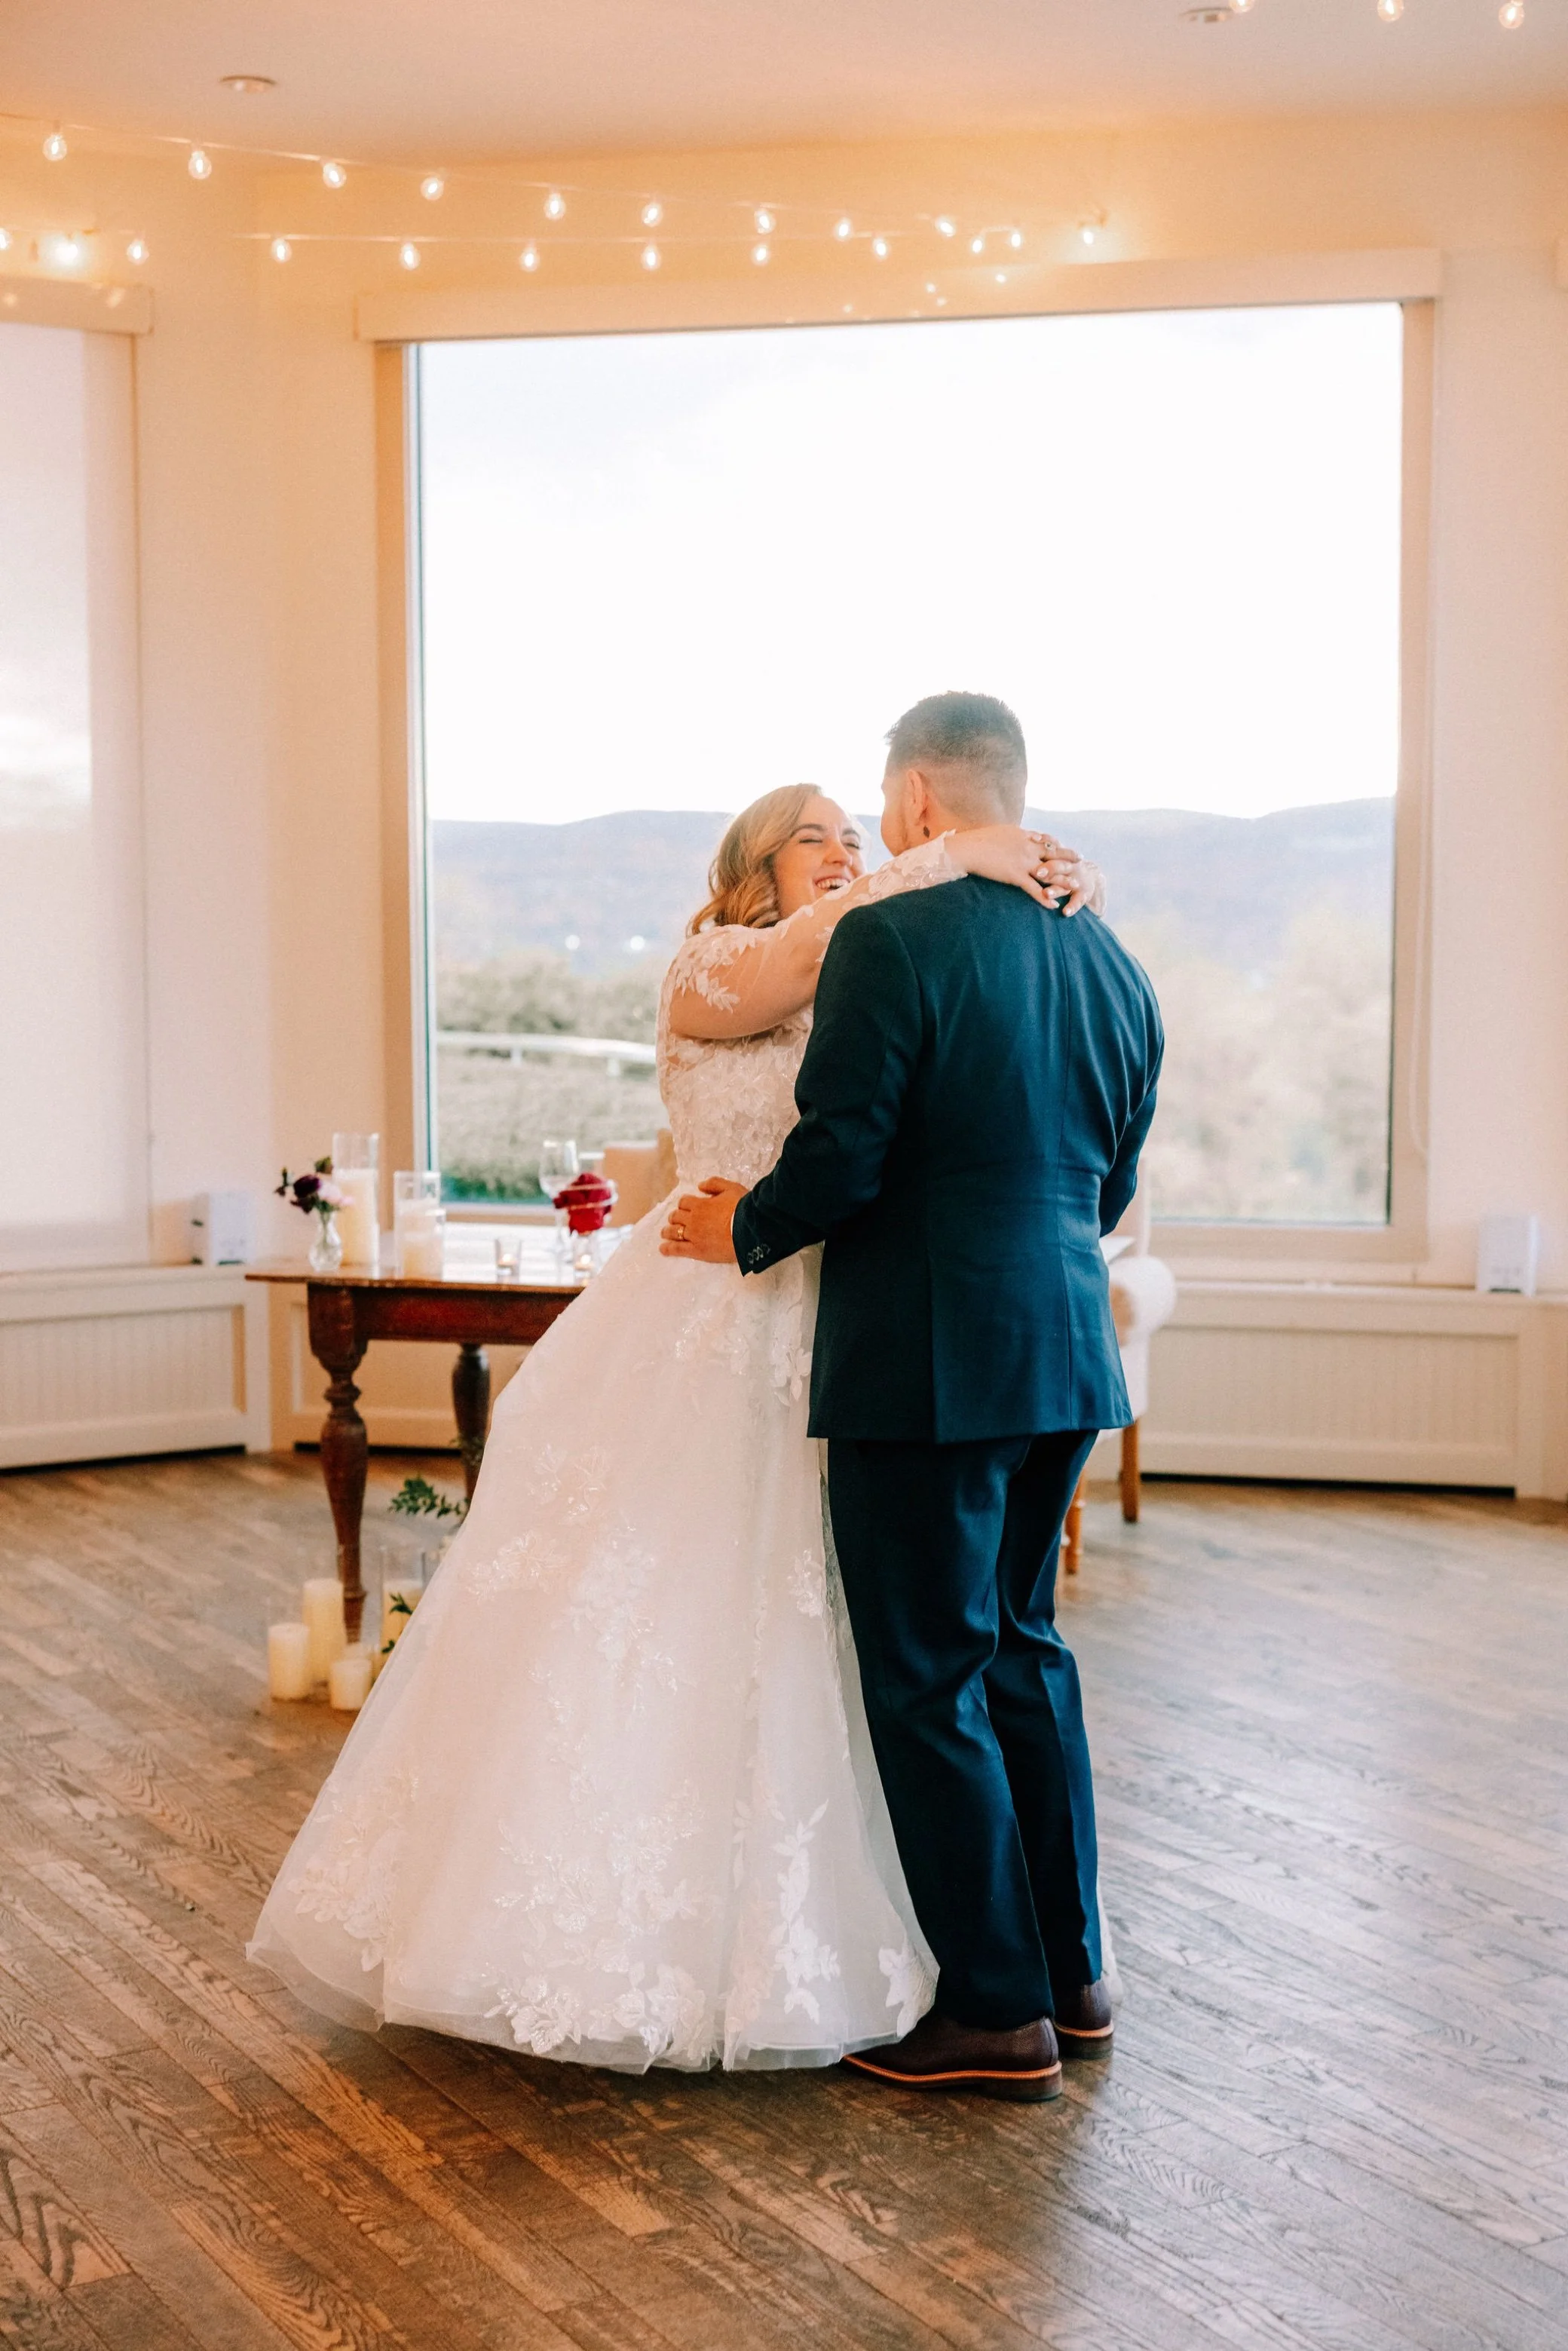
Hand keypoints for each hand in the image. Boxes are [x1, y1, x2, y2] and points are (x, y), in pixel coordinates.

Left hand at [659, 1177, 745, 1262]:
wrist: (750, 1229)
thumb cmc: (743, 1208)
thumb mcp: (731, 1188)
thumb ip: (714, 1184)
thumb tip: (700, 1185)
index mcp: (700, 1204)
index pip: (684, 1202)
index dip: (684, 1204)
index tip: (686, 1207)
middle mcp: (693, 1219)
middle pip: (676, 1216)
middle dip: (675, 1217)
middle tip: (675, 1220)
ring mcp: (693, 1235)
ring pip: (673, 1232)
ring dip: (667, 1231)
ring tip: (665, 1233)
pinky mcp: (697, 1250)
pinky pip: (677, 1249)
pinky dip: (668, 1248)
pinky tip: (662, 1249)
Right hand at [949, 824, 1090, 910]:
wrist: (968, 848)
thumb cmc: (979, 840)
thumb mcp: (1001, 832)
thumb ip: (1013, 834)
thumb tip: (1018, 834)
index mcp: (1024, 835)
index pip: (1045, 840)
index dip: (1057, 844)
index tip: (1066, 847)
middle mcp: (1028, 847)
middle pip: (1053, 853)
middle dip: (1068, 857)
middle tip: (1081, 861)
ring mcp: (1023, 862)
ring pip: (1049, 872)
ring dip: (1063, 880)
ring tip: (1075, 887)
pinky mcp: (1015, 875)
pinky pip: (1034, 889)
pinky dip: (1044, 898)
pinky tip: (1053, 906)